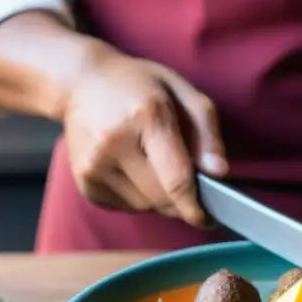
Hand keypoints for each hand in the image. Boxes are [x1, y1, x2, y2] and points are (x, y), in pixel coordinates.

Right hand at [62, 45, 226, 225]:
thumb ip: (207, 132)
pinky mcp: (85, 182)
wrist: (82, 82)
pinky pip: (124, 206)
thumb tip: (220, 173)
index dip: (195, 206)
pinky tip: (133, 169)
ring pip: (143, 206)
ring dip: (159, 198)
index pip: (176, 179)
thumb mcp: (183, 92)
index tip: (209, 219)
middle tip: (189, 187)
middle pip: (161, 199)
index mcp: (146, 116)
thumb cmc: (139, 85)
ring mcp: (94, 165)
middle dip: (181, 202)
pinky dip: (137, 197)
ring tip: (154, 166)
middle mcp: (114, 143)